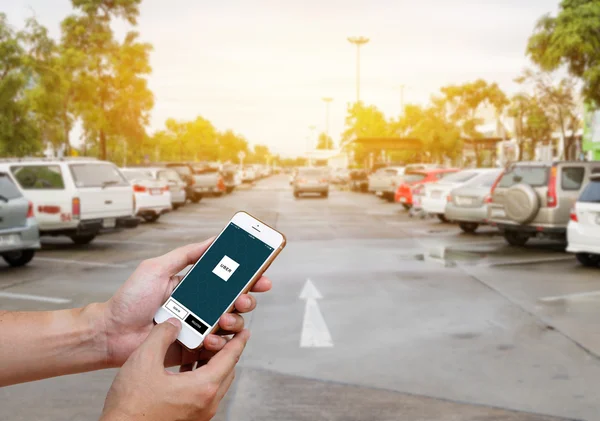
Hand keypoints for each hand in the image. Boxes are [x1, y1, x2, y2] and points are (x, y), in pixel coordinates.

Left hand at [100, 238, 271, 367]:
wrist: (111, 334)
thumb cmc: (129, 300)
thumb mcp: (157, 268)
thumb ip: (186, 254)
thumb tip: (212, 240)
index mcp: (195, 286)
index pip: (228, 279)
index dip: (248, 276)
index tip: (261, 273)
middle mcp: (201, 306)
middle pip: (236, 301)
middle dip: (247, 298)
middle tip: (244, 298)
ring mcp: (198, 327)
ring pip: (231, 324)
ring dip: (234, 319)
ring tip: (223, 319)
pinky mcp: (194, 349)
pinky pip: (217, 346)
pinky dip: (219, 341)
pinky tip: (209, 337)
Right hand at [101, 319, 248, 420]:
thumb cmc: (130, 406)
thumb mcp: (144, 360)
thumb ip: (162, 335)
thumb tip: (173, 324)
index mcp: (203, 388)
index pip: (230, 358)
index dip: (238, 341)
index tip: (244, 331)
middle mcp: (207, 403)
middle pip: (227, 371)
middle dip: (225, 351)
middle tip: (220, 336)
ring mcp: (200, 414)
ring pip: (216, 383)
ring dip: (212, 365)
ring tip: (201, 349)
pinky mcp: (190, 419)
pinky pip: (205, 394)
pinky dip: (202, 378)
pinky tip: (186, 369)